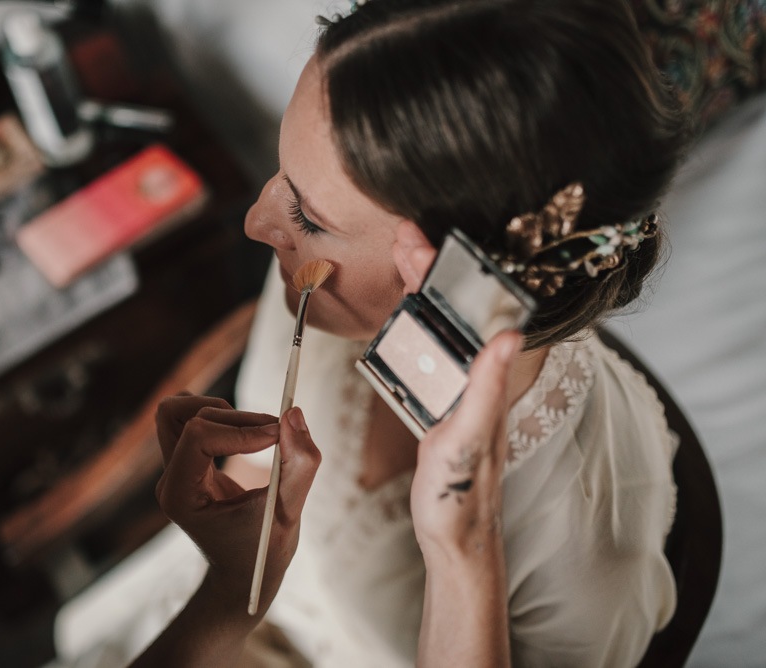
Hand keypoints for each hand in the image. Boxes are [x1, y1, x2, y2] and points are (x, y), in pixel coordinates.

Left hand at [154, 394, 320, 617]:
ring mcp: (174, 470)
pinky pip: (188, 418)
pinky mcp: (186, 461)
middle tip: (275, 434)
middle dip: (234, 417)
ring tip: (260, 432)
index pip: (197, 435)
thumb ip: (299, 465)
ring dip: (222, 410)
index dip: (240, 430)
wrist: (242, 577)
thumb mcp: (289, 514)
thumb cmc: (262, 554)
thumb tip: (294, 414)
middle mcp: (170, 480)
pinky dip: (218, 415)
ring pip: (178, 409)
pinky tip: (247, 434)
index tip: (279, 438)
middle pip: (183, 415)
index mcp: (181, 497)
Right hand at [392, 220, 519, 558]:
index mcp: (485, 379)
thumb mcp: (470, 438)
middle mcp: (476, 377)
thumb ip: (488, 387)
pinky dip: (414, 322)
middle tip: (404, 236)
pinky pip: (428, 351)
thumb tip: (507, 335)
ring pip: (440, 326)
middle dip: (429, 269)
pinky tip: (403, 314)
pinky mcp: (442, 403)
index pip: (468, 310)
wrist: (453, 535)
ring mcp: (459, 388)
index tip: (421, 240)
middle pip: (453, 310)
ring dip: (422, 289)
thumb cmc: (462, 494)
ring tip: (404, 258)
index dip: (445, 272)